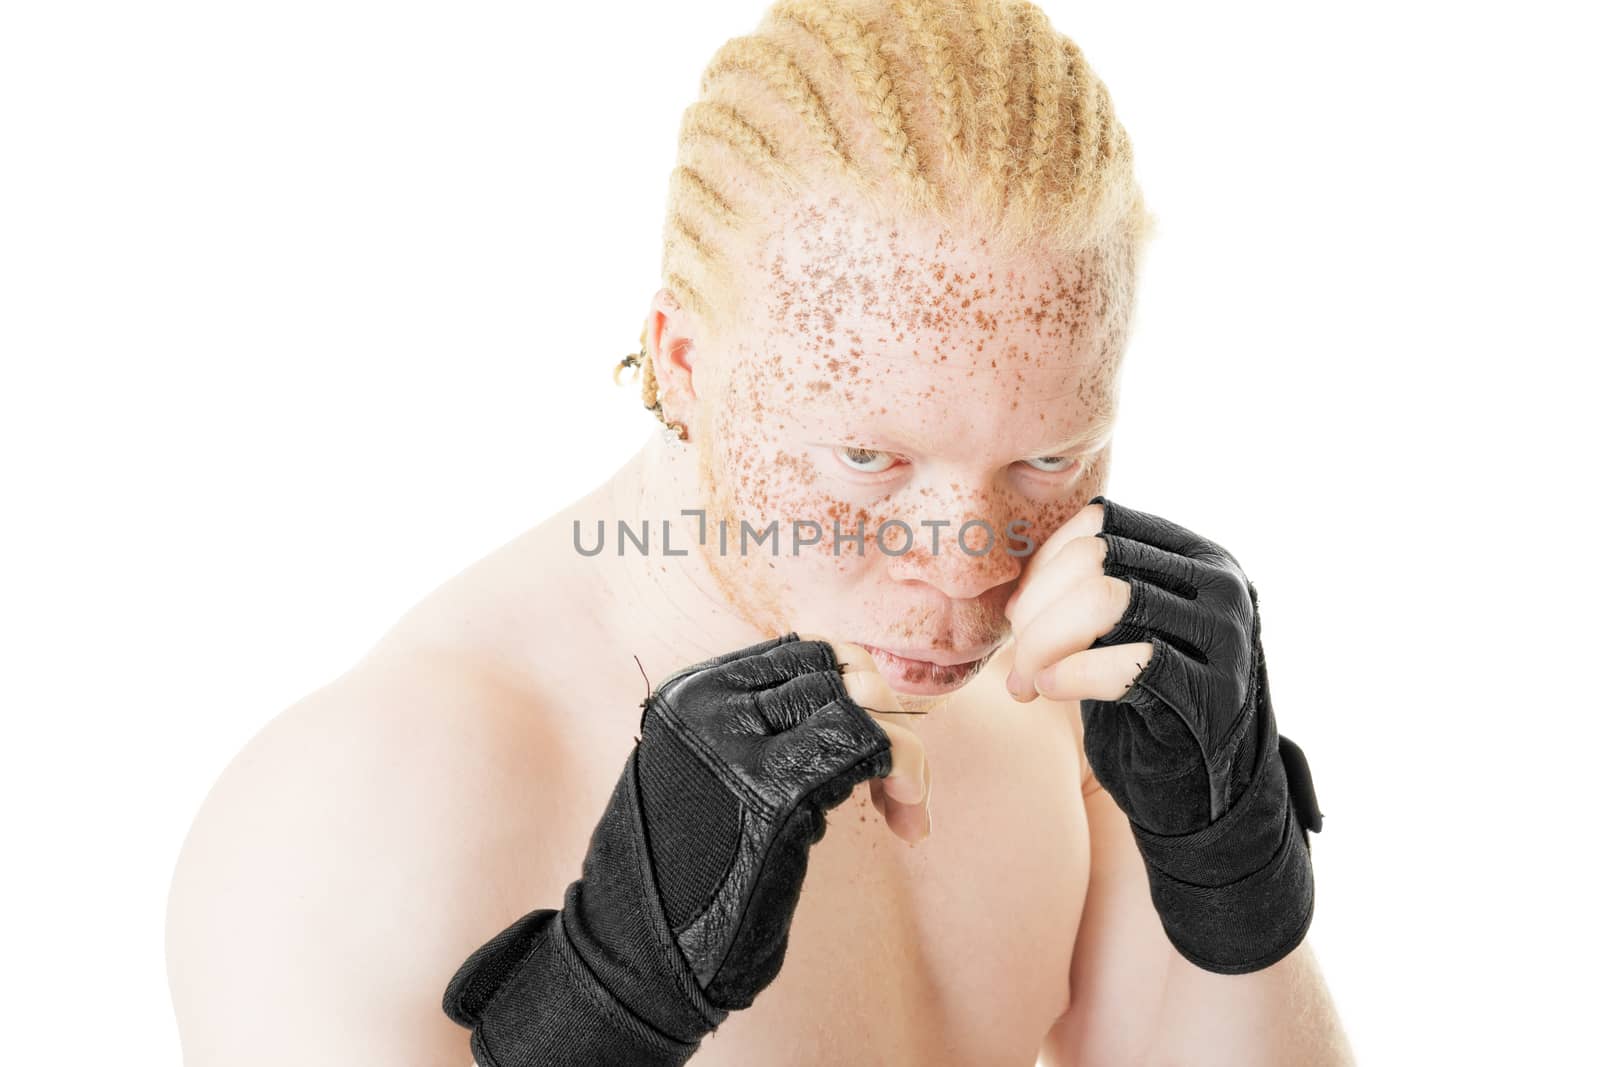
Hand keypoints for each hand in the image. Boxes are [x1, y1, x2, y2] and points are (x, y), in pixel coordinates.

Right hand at [444, 632, 929, 1064]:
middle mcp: (709, 707)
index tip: (868, 747)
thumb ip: (758, 730)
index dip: (850, 691)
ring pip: (856, 702)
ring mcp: (738, 746)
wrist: (636, 959)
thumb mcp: (705, 774)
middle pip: (834, 670)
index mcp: (688, 695)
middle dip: (882, 715)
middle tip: (900, 785)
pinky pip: (868, 747)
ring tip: (907, 807)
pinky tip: (908, 823)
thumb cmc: (683, 878)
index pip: (800, 652)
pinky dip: (907, 774)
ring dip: (902, 751)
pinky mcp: (775, 795)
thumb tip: (852, 695)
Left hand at [1004, 496, 1263, 835]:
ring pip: (1108, 599)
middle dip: (1036, 608)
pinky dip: (1073, 673)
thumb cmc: (1150, 707)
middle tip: (1017, 661)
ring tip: (1027, 681)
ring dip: (1045, 641)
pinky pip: (1129, 663)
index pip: (1102, 522)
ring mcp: (1224, 639)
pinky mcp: (1213, 697)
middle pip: (1098, 557)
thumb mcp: (1125, 633)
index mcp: (1198, 558)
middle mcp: (1221, 587)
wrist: (1204, 796)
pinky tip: (1050, 690)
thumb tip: (1013, 581)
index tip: (1018, 614)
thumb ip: (1089, 592)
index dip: (1043, 564)